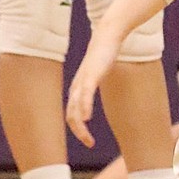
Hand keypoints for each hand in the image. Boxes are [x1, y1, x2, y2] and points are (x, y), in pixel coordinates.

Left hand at [65, 24, 123, 146]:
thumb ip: (95, 82)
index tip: (89, 141)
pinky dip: (84, 108)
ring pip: (76, 108)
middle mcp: (77, 87)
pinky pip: (85, 95)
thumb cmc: (104, 54)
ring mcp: (83, 81)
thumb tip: (98, 90)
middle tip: (89, 143)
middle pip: (71, 115)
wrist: (107, 35)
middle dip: (79, 132)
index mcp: (78, 89)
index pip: (72, 114)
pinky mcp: (91, 75)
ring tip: (88, 139)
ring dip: (80, 126)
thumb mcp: (98, 72)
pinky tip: (87, 118)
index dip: (78, 130)